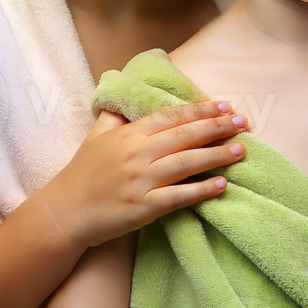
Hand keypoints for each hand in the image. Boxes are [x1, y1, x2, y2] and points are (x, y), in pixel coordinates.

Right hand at [40, 101, 246, 250]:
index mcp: (129, 134)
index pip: (172, 116)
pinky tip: (221, 185)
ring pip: (186, 163)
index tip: (226, 106)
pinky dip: (201, 190)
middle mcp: (137, 154)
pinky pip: (177, 197)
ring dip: (216, 156)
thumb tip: (128, 94)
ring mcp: (140, 181)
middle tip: (244, 123)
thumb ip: (117, 115)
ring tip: (240, 150)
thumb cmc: (82, 173)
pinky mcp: (142, 208)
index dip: (201, 110)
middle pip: (185, 136)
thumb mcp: (97, 135)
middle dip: (217, 127)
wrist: (63, 213)